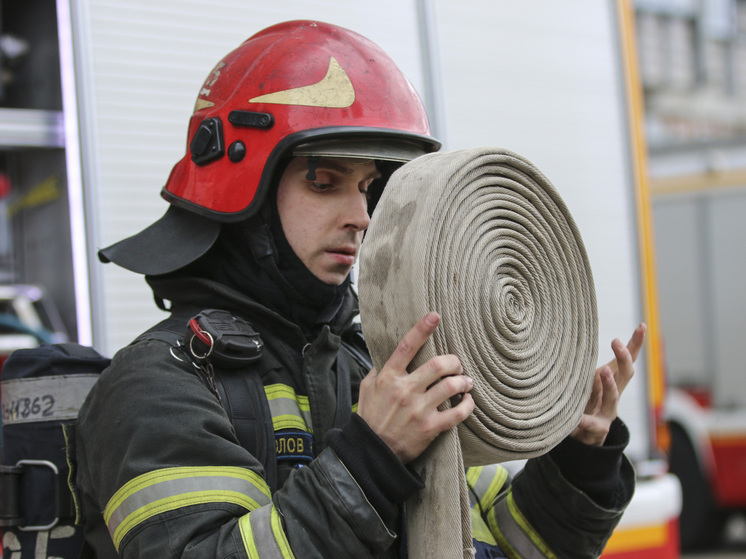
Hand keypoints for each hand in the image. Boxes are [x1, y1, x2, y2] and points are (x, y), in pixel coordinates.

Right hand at [357, 312, 474, 463]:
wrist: (372, 452)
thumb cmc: (370, 417)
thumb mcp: (366, 388)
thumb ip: (378, 369)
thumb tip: (387, 352)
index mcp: (389, 377)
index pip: (406, 347)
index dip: (422, 329)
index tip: (434, 316)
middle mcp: (405, 390)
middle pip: (439, 365)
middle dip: (454, 361)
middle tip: (457, 364)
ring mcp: (419, 409)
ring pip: (452, 386)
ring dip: (464, 381)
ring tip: (466, 381)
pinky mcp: (430, 427)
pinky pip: (458, 413)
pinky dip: (468, 405)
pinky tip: (468, 401)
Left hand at [570, 323, 646, 445]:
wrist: (586, 440)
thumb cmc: (586, 405)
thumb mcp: (589, 385)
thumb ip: (591, 370)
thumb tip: (586, 348)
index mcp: (612, 383)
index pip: (627, 361)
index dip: (635, 345)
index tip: (642, 326)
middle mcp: (614, 396)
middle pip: (626, 375)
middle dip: (624, 358)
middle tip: (616, 341)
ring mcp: (607, 413)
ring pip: (612, 398)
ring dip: (609, 384)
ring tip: (602, 371)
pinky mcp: (597, 429)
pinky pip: (590, 423)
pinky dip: (583, 420)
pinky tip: (577, 417)